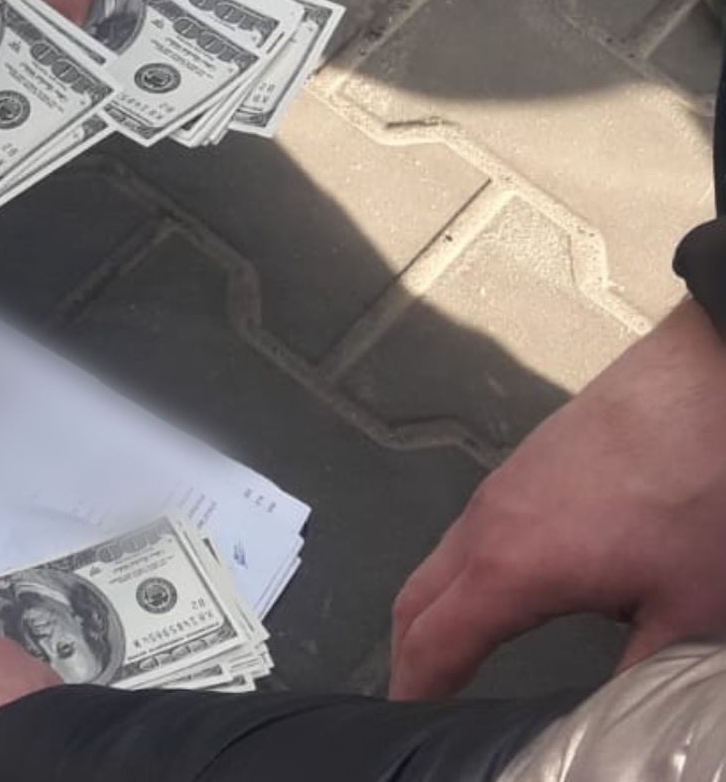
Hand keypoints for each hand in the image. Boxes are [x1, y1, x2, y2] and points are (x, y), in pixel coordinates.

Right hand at [391, 301, 725, 697]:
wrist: (709, 383)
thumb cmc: (701, 485)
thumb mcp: (686, 612)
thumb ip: (638, 676)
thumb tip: (615, 717)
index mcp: (510, 567)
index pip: (433, 644)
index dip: (414, 691)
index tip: (407, 718)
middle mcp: (487, 522)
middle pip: (414, 599)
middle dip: (407, 652)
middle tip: (416, 694)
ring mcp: (502, 486)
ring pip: (441, 558)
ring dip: (437, 607)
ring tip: (455, 646)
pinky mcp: (526, 464)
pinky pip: (471, 527)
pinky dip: (465, 569)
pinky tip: (507, 582)